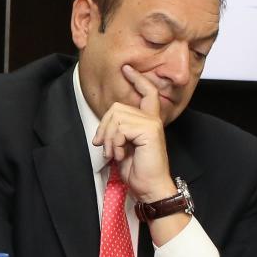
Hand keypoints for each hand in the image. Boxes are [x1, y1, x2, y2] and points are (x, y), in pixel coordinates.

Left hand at [93, 65, 175, 203]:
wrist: (150, 188)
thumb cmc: (138, 171)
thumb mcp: (123, 147)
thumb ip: (118, 131)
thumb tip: (105, 125)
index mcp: (148, 120)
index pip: (147, 92)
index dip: (137, 78)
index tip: (127, 68)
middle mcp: (152, 118)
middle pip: (117, 107)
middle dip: (104, 127)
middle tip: (104, 146)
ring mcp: (152, 123)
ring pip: (116, 117)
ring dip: (109, 138)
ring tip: (114, 153)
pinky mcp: (149, 130)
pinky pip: (121, 127)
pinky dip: (114, 142)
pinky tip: (119, 155)